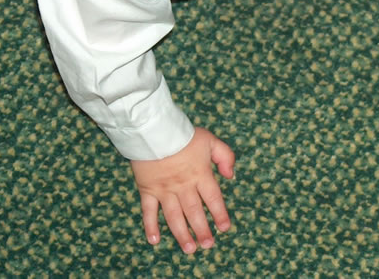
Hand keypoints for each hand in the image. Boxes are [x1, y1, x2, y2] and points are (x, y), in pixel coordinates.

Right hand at [130, 127, 234, 252]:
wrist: (154, 130)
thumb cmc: (183, 134)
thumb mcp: (211, 139)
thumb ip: (225, 156)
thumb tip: (231, 175)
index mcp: (200, 174)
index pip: (213, 198)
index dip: (220, 214)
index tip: (225, 228)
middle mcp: (183, 185)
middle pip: (195, 212)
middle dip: (202, 230)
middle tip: (208, 245)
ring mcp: (164, 190)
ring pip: (175, 216)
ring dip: (182, 234)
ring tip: (189, 249)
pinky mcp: (147, 189)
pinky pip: (149, 211)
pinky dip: (150, 227)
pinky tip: (155, 240)